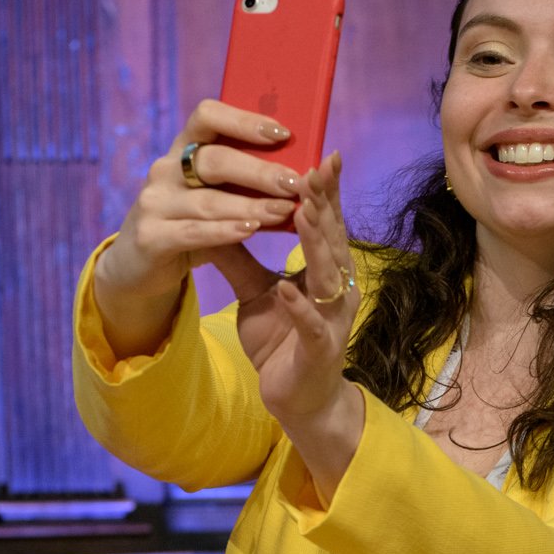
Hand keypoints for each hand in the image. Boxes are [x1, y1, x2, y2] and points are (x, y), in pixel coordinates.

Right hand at [92, 98, 300, 354]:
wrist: (139, 267)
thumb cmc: (189, 225)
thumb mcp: (214, 197)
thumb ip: (243, 184)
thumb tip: (300, 175)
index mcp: (182, 150)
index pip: (207, 116)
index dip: (244, 120)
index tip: (283, 133)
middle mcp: (164, 170)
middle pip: (214, 160)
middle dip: (259, 171)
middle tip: (295, 182)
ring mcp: (153, 202)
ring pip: (208, 200)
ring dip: (250, 205)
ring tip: (284, 211)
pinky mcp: (149, 236)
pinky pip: (192, 232)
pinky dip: (224, 231)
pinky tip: (251, 230)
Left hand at [222, 152, 365, 489]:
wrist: (296, 399)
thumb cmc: (282, 342)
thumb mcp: (256, 292)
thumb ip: (240, 256)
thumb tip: (216, 215)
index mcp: (325, 272)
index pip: (327, 224)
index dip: (326, 191)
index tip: (321, 154)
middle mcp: (337, 290)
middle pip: (333, 239)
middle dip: (325, 203)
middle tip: (315, 165)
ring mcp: (332, 320)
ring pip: (328, 275)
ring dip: (317, 243)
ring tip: (304, 211)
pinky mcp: (320, 350)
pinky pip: (312, 326)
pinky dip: (300, 308)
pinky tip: (286, 289)